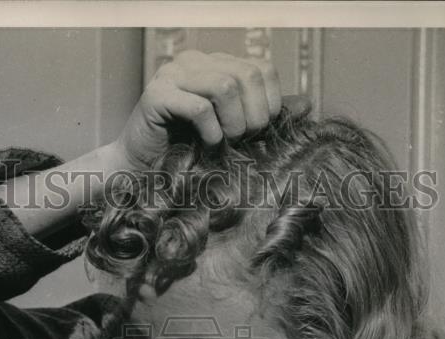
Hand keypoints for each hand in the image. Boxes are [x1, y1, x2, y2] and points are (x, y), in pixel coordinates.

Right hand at [108, 49, 293, 172]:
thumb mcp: (231, 130)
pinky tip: (207, 145)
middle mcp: (194, 62)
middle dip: (254, 113)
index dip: (270, 101)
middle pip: (246, 74)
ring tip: (226, 143)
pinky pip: (199, 106)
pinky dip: (211, 131)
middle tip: (245, 141)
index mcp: (214, 64)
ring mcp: (173, 75)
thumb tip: (306, 104)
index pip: (260, 67)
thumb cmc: (184, 152)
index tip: (261, 132)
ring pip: (225, 85)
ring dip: (234, 122)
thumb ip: (262, 115)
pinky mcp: (157, 95)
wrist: (137, 169)